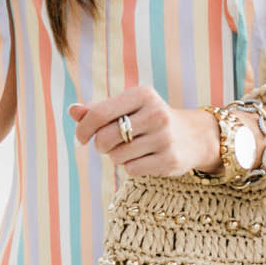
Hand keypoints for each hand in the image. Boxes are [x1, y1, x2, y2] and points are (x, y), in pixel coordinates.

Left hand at [68, 87, 217, 177]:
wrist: (193, 136)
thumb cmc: (149, 119)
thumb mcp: (126, 108)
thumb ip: (98, 110)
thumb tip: (72, 110)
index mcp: (142, 94)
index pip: (99, 114)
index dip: (83, 129)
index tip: (81, 138)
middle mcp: (156, 113)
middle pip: (105, 138)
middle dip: (101, 145)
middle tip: (108, 145)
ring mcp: (165, 137)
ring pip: (118, 156)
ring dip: (117, 157)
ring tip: (131, 149)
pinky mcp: (170, 160)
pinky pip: (132, 170)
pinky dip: (131, 167)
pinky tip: (144, 158)